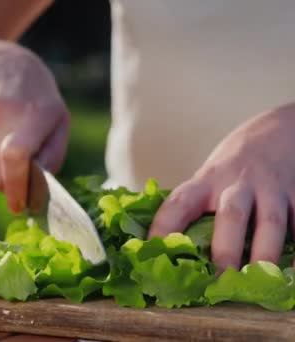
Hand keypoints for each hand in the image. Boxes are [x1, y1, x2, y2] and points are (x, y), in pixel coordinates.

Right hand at [0, 47, 68, 213]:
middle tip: (20, 179)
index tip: (21, 204)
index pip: (15, 156)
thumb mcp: (59, 120)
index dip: (17, 187)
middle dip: (6, 186)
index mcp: (32, 113)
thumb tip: (38, 190)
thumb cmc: (38, 97)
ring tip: (7, 146)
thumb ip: (52, 155)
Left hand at [148, 103, 294, 271]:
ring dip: (264, 252)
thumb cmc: (232, 166)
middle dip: (225, 249)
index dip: (163, 227)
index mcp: (206, 181)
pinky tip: (292, 270)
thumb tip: (161, 247)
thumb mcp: (207, 178)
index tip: (152, 251)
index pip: (178, 203)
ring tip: (258, 280)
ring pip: (270, 221)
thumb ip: (193, 207)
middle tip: (219, 279)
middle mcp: (237, 184)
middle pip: (230, 215)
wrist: (278, 129)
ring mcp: (270, 190)